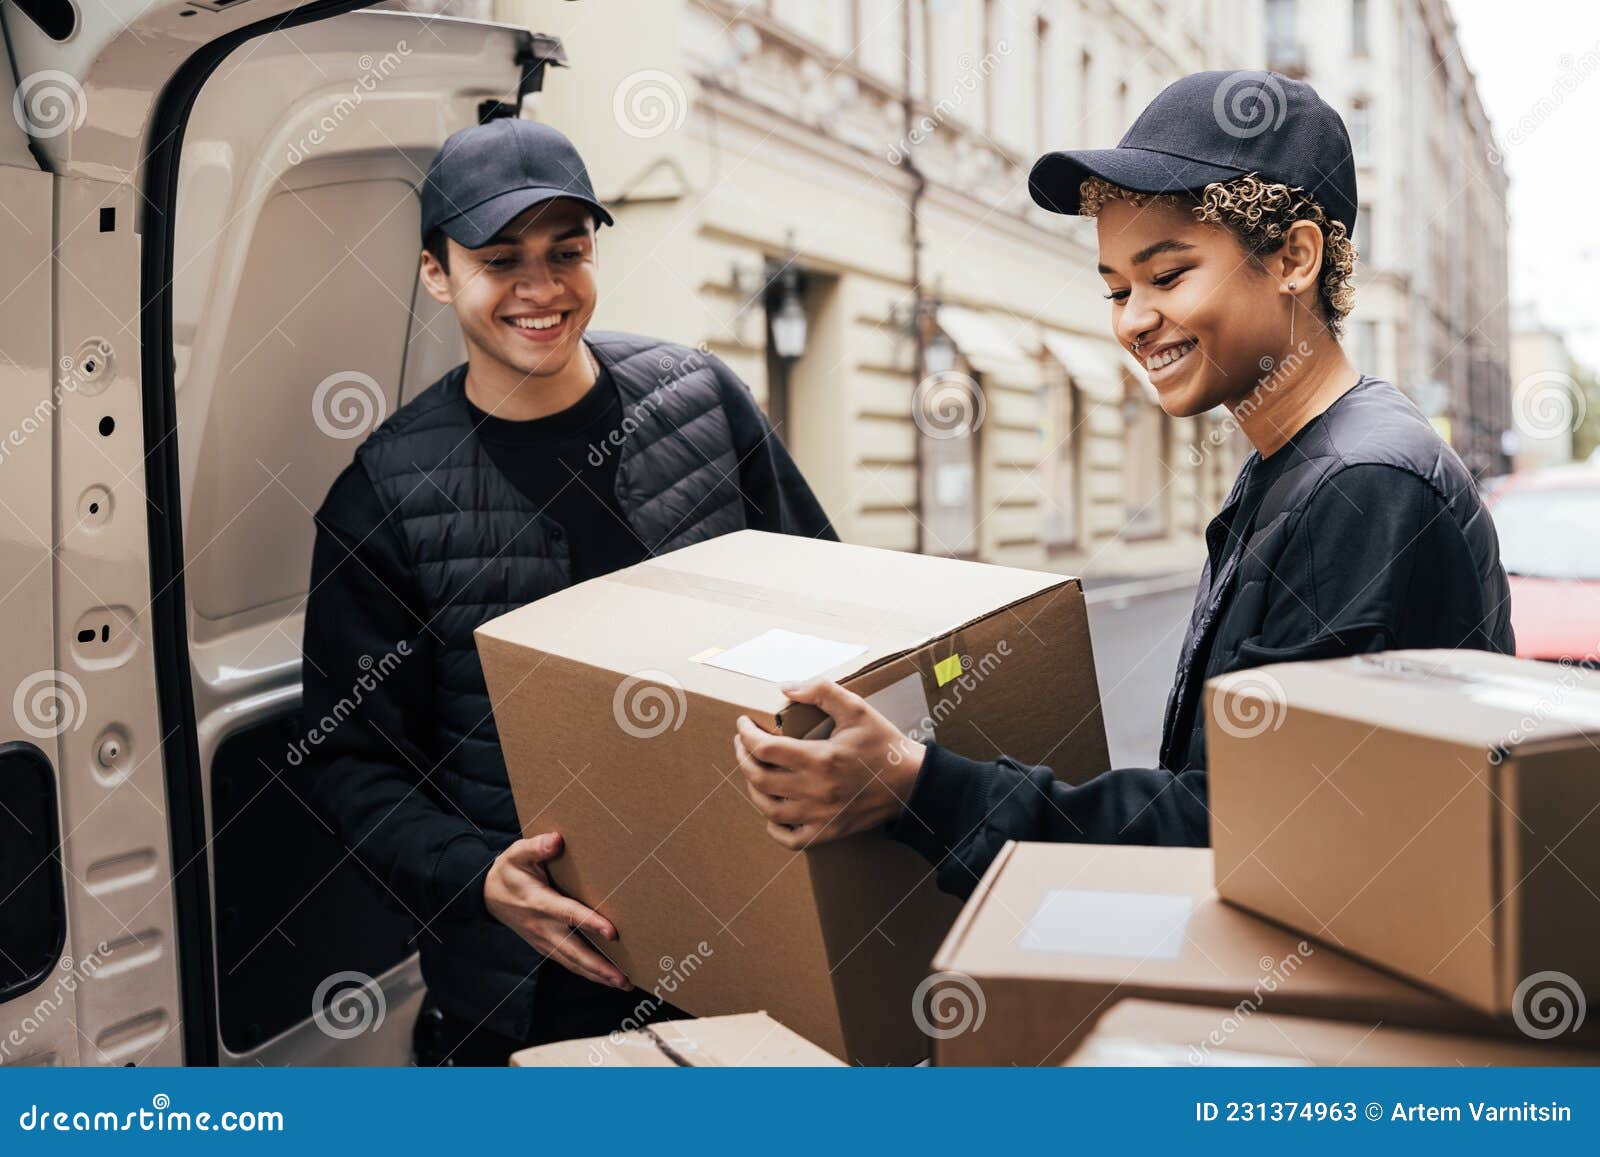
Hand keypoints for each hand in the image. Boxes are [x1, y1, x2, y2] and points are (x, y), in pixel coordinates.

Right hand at [484, 832, 629, 989]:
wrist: (487, 894)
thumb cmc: (509, 871)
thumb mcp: (517, 853)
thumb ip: (536, 846)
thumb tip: (556, 839)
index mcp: (540, 902)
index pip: (569, 914)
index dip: (590, 923)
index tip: (612, 932)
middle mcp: (543, 927)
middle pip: (574, 951)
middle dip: (599, 967)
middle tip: (624, 979)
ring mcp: (543, 940)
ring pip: (572, 962)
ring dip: (597, 975)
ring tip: (622, 984)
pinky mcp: (544, 946)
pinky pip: (568, 962)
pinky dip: (586, 973)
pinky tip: (604, 978)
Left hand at [733, 680, 925, 850]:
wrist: (912, 782)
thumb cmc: (883, 744)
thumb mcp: (857, 708)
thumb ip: (821, 692)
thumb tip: (785, 689)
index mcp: (820, 758)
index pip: (764, 749)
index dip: (746, 734)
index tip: (743, 724)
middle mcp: (815, 790)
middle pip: (759, 778)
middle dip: (743, 757)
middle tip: (743, 743)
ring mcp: (820, 816)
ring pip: (768, 809)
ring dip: (753, 788)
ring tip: (754, 770)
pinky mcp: (828, 832)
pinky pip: (790, 839)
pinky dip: (774, 827)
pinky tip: (773, 812)